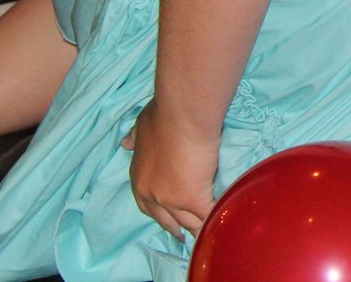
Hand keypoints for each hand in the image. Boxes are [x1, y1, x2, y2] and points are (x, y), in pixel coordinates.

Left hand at [124, 99, 218, 240]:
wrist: (182, 114)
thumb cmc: (163, 114)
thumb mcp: (141, 124)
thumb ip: (135, 137)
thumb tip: (125, 143)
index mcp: (139, 178)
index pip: (146, 204)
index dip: (159, 212)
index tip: (168, 218)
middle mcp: (150, 194)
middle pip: (166, 220)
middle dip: (176, 228)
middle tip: (185, 236)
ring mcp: (170, 200)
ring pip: (187, 222)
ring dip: (198, 228)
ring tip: (209, 232)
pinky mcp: (192, 198)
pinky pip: (206, 216)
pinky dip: (215, 220)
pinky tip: (225, 222)